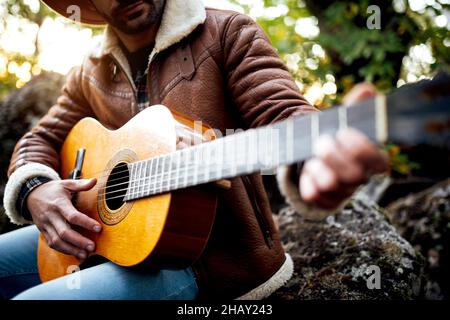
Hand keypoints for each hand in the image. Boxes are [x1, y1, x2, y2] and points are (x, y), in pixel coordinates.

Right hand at [27, 178, 100, 258]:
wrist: (31, 195)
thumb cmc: (53, 190)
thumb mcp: (66, 183)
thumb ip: (80, 184)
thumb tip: (94, 181)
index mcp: (59, 204)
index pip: (72, 216)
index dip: (86, 223)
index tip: (98, 228)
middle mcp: (51, 216)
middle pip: (64, 232)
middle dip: (79, 241)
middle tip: (92, 246)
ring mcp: (46, 225)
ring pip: (57, 241)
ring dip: (71, 250)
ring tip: (85, 254)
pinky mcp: (43, 231)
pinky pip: (52, 244)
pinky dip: (63, 250)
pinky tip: (75, 254)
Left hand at [299, 83, 388, 208]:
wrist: (316, 153)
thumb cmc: (335, 135)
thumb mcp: (344, 120)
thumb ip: (356, 106)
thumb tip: (368, 90)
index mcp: (372, 159)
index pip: (379, 163)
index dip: (362, 149)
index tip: (342, 132)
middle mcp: (360, 178)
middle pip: (354, 176)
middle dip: (334, 156)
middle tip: (321, 141)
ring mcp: (342, 191)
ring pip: (332, 187)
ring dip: (318, 169)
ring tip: (312, 158)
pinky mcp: (325, 200)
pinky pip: (315, 196)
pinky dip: (307, 182)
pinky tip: (307, 171)